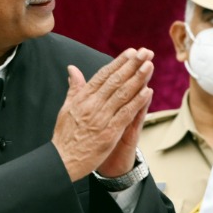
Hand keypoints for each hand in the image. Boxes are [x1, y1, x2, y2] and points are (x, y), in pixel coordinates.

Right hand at [52, 49, 155, 181]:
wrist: (62, 161)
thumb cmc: (65, 135)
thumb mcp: (66, 108)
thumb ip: (74, 88)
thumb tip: (72, 68)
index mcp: (82, 98)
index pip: (103, 75)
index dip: (119, 62)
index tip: (132, 52)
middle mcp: (92, 105)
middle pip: (115, 81)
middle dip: (132, 65)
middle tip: (146, 52)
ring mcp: (101, 118)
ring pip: (123, 94)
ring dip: (138, 79)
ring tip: (150, 66)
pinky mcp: (109, 133)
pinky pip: (126, 114)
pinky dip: (137, 102)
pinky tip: (148, 92)